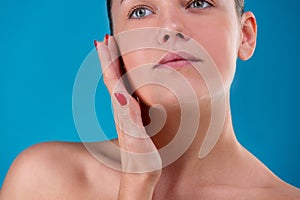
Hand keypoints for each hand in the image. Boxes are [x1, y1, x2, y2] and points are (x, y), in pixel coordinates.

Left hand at [95, 35, 161, 199]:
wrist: (139, 177)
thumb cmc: (141, 160)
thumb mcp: (136, 139)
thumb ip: (128, 117)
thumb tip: (119, 94)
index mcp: (122, 110)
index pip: (112, 80)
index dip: (108, 60)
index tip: (104, 41)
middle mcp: (121, 110)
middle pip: (111, 78)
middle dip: (108, 57)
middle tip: (106, 39)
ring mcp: (125, 114)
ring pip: (117, 84)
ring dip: (113, 66)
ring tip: (112, 53)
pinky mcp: (132, 119)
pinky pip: (125, 94)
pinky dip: (123, 81)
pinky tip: (125, 79)